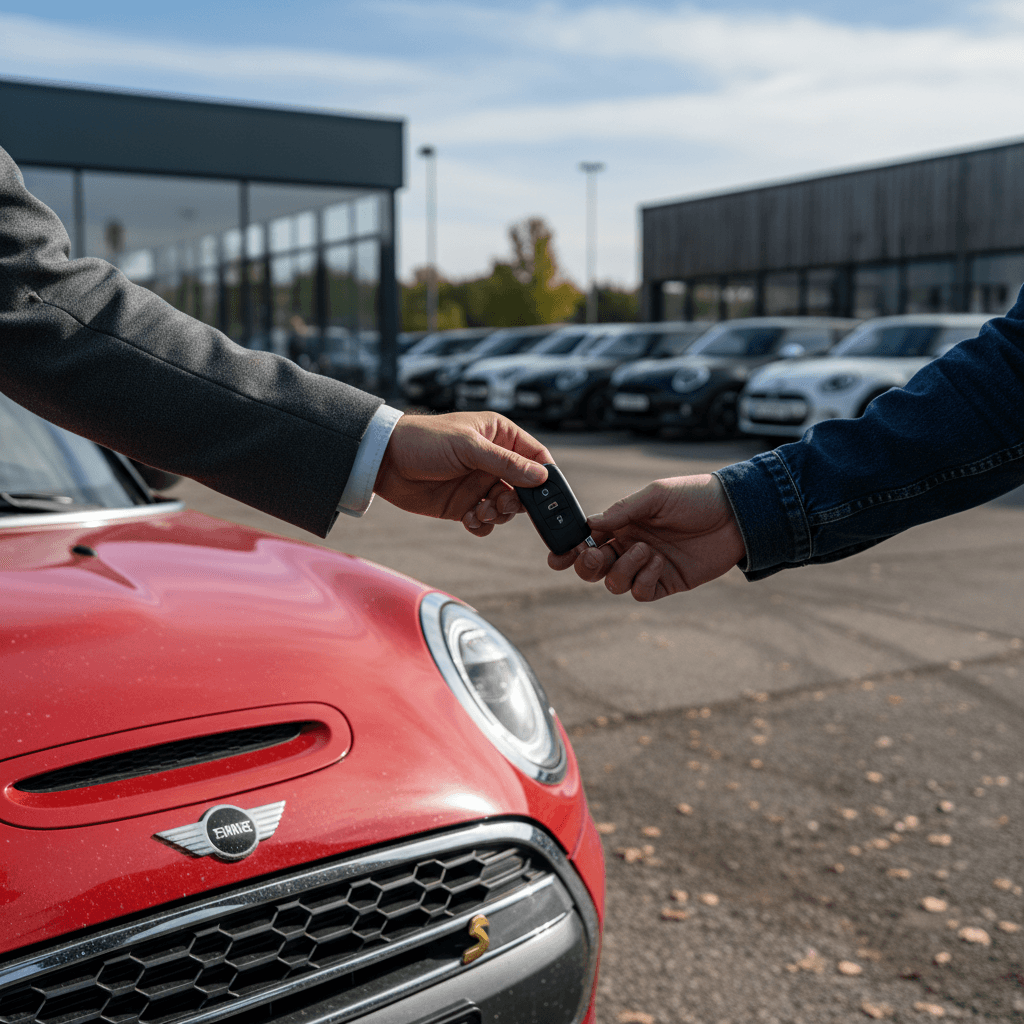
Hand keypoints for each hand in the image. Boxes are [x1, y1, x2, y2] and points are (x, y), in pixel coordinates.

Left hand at [374, 411, 551, 534]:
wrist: (384, 462)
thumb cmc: (425, 441)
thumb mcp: (468, 447)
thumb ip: (506, 463)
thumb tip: (541, 477)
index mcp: (499, 436)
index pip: (536, 457)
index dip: (545, 476)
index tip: (550, 495)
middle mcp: (493, 461)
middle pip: (525, 488)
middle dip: (520, 501)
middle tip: (503, 504)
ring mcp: (479, 484)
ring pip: (506, 507)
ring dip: (499, 514)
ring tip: (482, 511)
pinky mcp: (464, 505)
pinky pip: (486, 521)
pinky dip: (483, 524)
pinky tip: (470, 519)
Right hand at [547, 474, 745, 599]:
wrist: (736, 515)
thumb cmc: (696, 497)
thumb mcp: (657, 495)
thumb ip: (623, 510)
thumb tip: (591, 524)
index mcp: (622, 523)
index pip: (586, 540)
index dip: (569, 549)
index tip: (558, 555)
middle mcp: (630, 546)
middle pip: (593, 568)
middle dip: (587, 565)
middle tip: (597, 556)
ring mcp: (647, 566)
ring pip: (614, 583)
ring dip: (623, 570)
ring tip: (647, 551)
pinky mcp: (666, 582)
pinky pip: (641, 592)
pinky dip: (643, 580)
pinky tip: (659, 563)